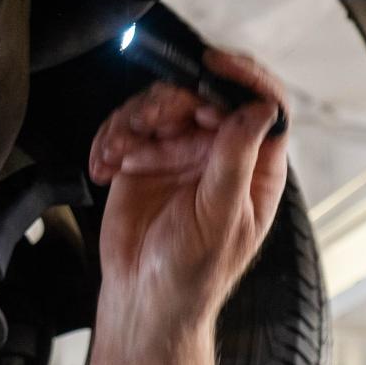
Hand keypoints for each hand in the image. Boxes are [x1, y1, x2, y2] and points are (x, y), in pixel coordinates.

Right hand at [88, 49, 288, 326]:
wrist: (143, 301)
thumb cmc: (192, 274)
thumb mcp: (220, 217)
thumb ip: (236, 160)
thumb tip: (260, 110)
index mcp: (254, 166)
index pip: (262, 105)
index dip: (242, 76)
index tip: (213, 63)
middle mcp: (219, 153)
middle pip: (201, 95)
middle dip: (172, 102)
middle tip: (150, 122)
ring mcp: (179, 154)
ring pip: (160, 105)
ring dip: (132, 122)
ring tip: (119, 154)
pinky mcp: (142, 160)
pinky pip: (125, 127)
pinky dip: (109, 140)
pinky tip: (104, 166)